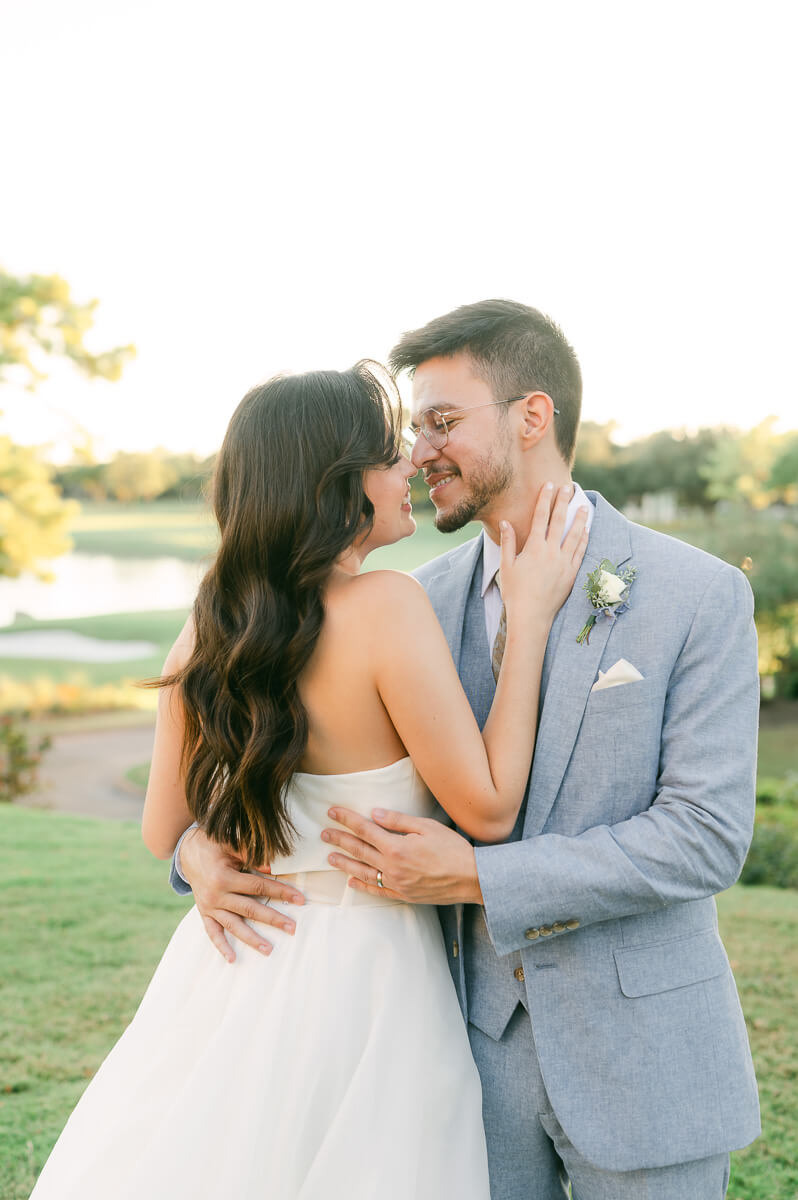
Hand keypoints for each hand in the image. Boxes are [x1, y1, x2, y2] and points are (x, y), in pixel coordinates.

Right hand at [179, 827, 304, 962]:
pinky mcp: (204, 913)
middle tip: (292, 928)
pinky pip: (212, 932)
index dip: (280, 892)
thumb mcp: (231, 844)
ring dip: (251, 938)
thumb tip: (272, 867)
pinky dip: (221, 946)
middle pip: (250, 909)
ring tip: (268, 950)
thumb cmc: (214, 844)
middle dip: (273, 919)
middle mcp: (216, 895)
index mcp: (224, 877)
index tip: (299, 899)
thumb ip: (251, 854)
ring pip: (233, 925)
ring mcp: (209, 906)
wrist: (187, 851)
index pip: (258, 887)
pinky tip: (232, 959)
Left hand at [321, 807, 482, 904]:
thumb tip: (373, 814)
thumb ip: (398, 821)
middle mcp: (392, 867)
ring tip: (330, 857)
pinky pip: (377, 891)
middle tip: (324, 833)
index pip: (365, 829)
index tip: (332, 812)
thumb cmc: (453, 849)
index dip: (347, 819)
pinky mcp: (404, 895)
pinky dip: (362, 886)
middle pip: (359, 850)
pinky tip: (351, 881)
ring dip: (345, 863)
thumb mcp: (427, 827)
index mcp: (397, 847)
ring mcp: (397, 883)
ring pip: (363, 872)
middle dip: (340, 840)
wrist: (473, 879)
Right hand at [501, 482, 588, 623]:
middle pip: (559, 521)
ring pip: (575, 535)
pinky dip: (584, 540)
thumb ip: (508, 542)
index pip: (541, 517)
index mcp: (534, 548)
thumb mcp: (506, 565)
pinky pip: (580, 552)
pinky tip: (586, 532)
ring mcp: (564, 562)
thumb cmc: (515, 592)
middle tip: (568, 488)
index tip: (549, 485)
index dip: (545, 499)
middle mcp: (551, 552)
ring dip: (580, 519)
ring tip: (584, 507)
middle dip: (563, 502)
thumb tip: (506, 522)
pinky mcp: (572, 573)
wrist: (532, 616)